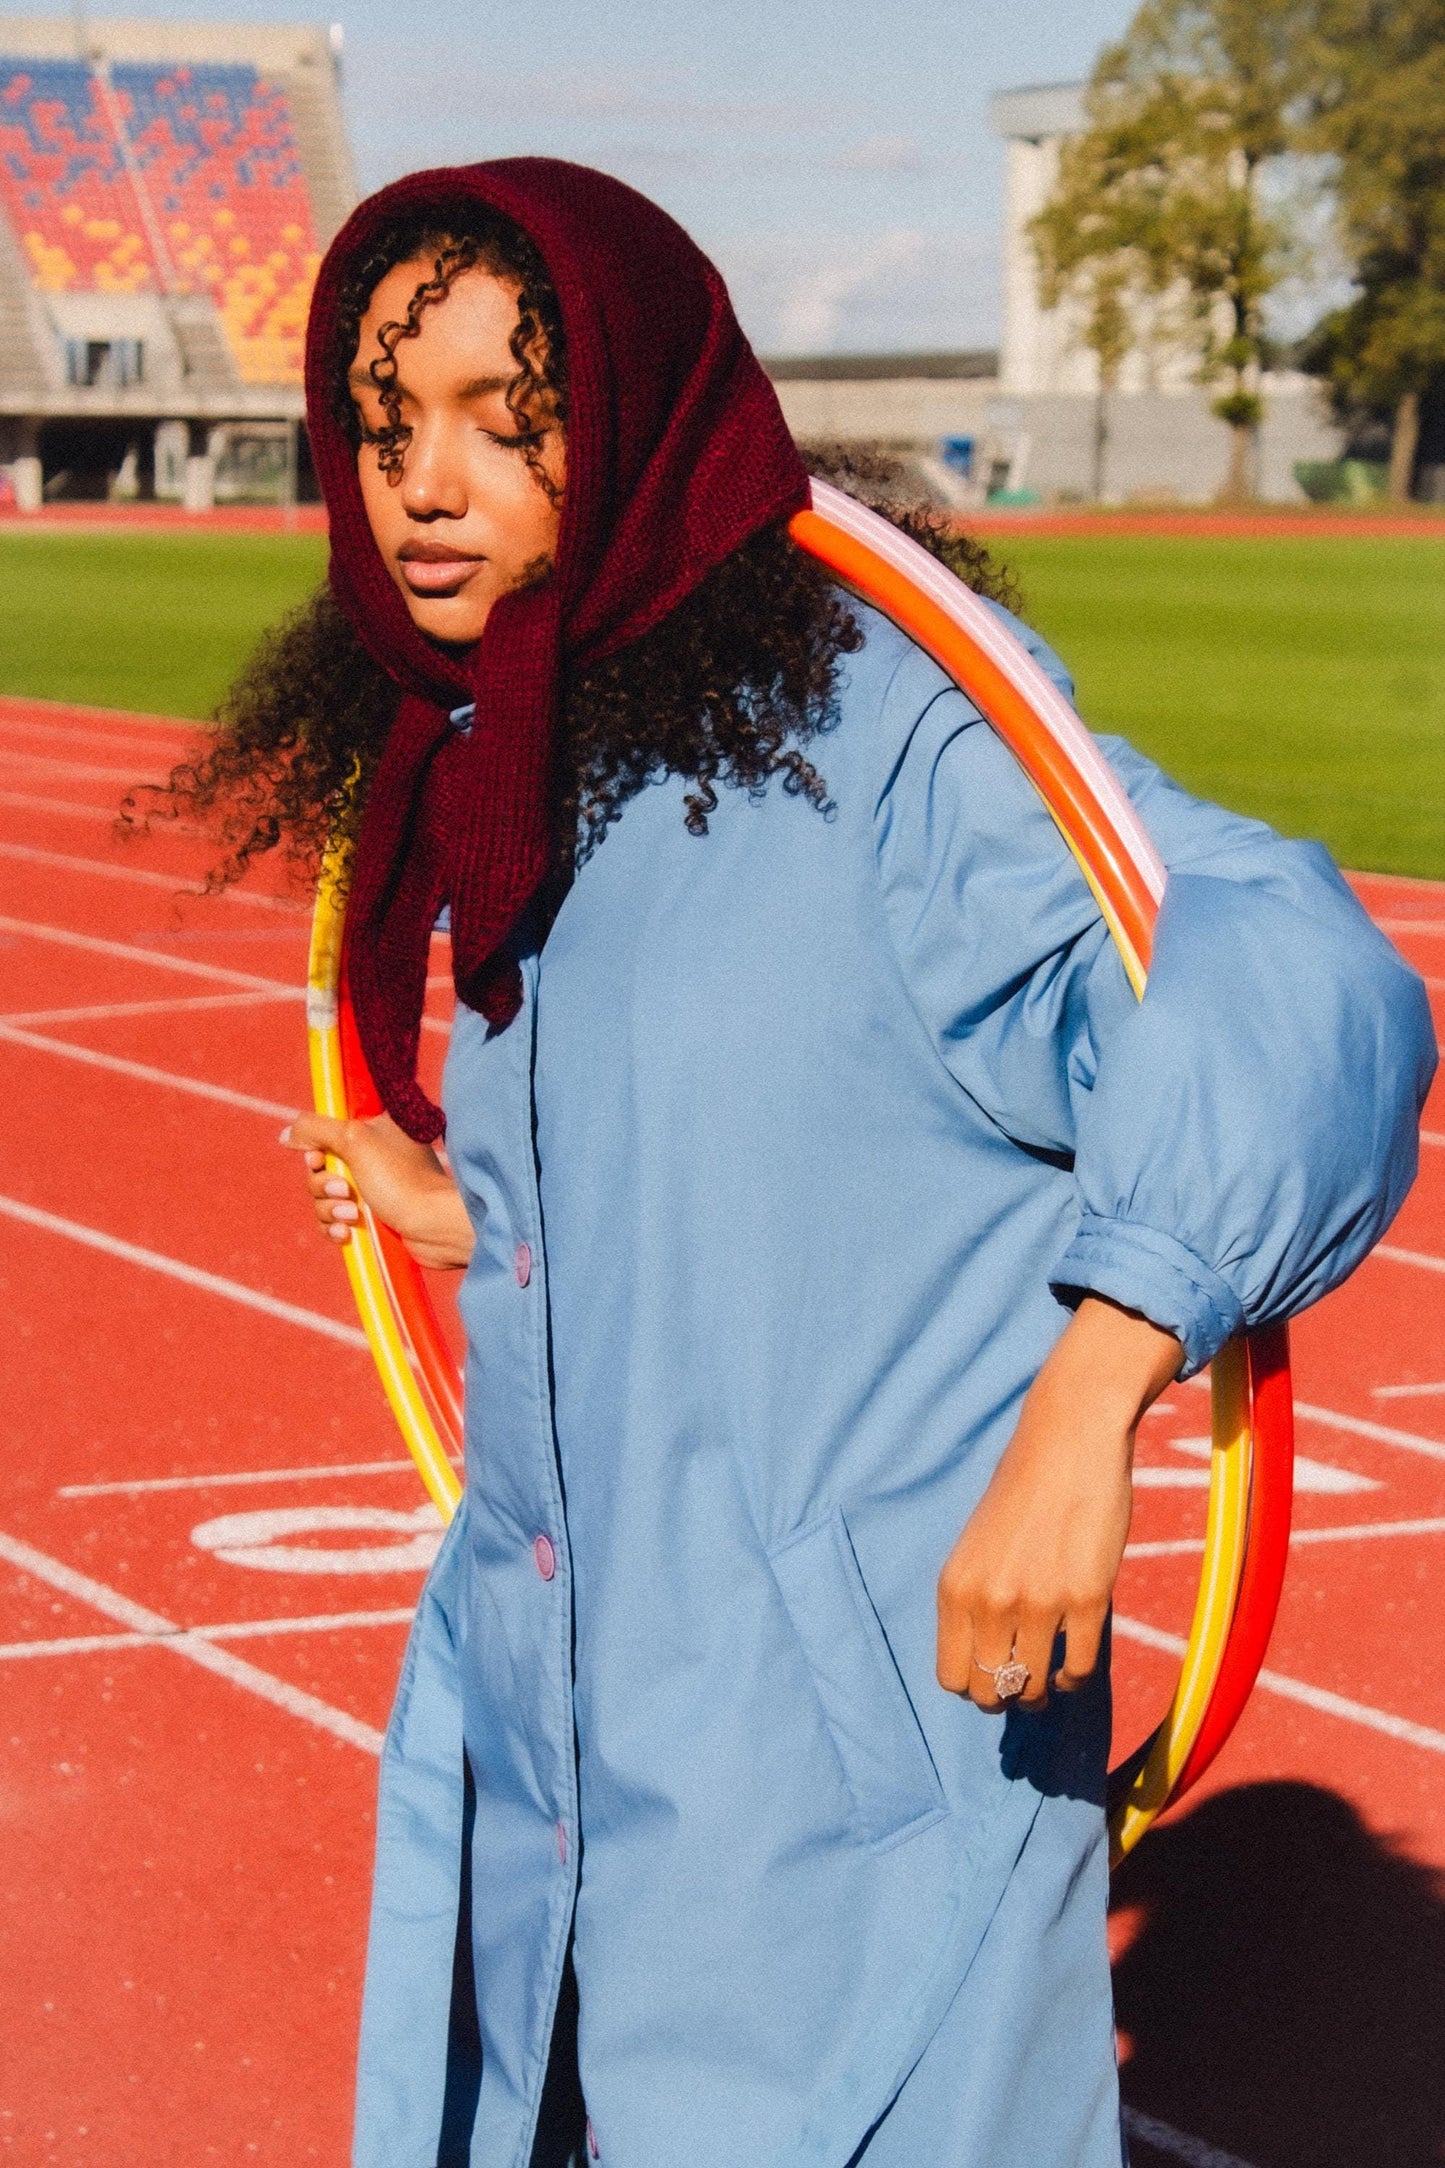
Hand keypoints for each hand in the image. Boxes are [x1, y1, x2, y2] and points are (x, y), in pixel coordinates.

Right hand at [282, 1111, 475, 1271]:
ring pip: (324, 1199)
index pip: (323, 1135)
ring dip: (330, 1209)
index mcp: (371, 1132)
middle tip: (345, 1190)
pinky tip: (348, 1233)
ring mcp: (371, 1190)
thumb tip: (287, 1134)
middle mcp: (370, 1158)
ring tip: (354, 1215)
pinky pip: (334, 1223)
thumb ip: (316, 1129)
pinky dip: (335, 1228)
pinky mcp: (371, 1219)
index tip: (318, 1159)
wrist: (434, 1226)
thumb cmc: (400, 1180)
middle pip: (318, 1170)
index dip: (314, 1151)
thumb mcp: (354, 1140)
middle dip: (323, 1185)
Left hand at [937, 1297, 1181, 1712]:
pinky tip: (1074, 1664)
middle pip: (989, 1692)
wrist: (1069, 1441)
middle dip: (1006, 1696)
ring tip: (1050, 1679)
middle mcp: (990, 1600)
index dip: (972, 1687)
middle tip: (1024, 1682)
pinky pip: (1079, 1668)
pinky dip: (1076, 1677)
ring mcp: (1039, 1602)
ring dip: (1043, 1692)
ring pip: (1035, 1687)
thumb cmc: (1023, 1491)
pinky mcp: (1087, 1599)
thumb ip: (976, 1600)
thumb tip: (985, 1661)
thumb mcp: (978, 1547)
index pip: (951, 1677)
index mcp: (955, 1587)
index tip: (990, 1677)